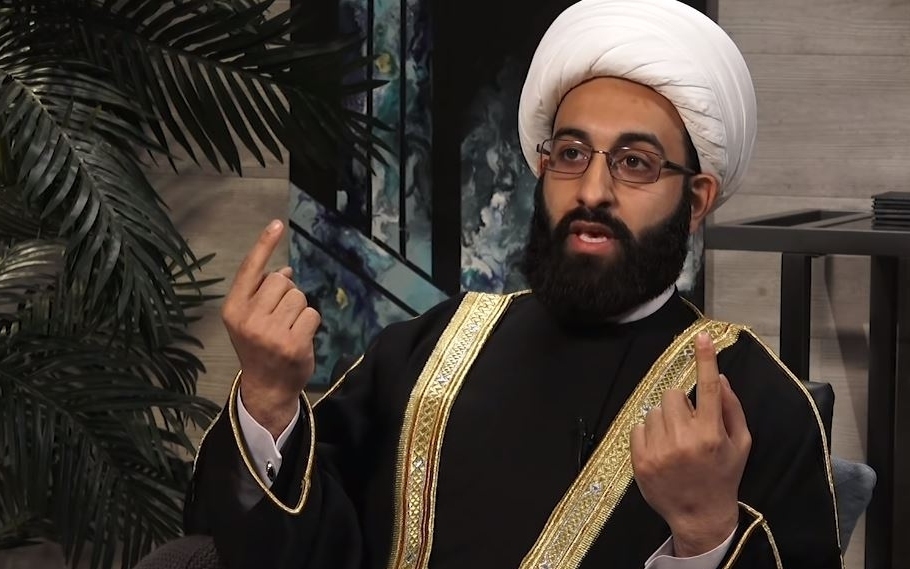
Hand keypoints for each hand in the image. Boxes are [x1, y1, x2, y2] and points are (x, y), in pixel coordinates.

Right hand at [221, 220, 320, 438]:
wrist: (266, 388)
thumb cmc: (259, 347)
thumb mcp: (249, 319)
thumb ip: (261, 294)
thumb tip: (284, 271)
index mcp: (233, 309)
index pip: (251, 269)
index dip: (265, 244)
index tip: (277, 223)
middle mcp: (248, 319)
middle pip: (282, 282)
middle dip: (287, 294)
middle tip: (280, 317)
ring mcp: (270, 332)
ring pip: (299, 297)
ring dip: (300, 310)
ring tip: (288, 329)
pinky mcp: (292, 344)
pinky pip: (312, 314)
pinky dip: (310, 323)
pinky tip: (299, 339)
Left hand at [630, 332, 751, 556]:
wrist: (700, 515)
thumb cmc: (723, 476)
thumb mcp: (740, 444)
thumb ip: (732, 409)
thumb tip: (719, 377)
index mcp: (712, 434)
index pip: (709, 388)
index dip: (705, 359)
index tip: (702, 337)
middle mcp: (684, 440)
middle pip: (673, 395)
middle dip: (681, 405)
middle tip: (689, 424)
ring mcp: (659, 450)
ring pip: (654, 410)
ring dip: (664, 419)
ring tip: (675, 441)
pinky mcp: (640, 459)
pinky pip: (638, 426)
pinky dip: (649, 433)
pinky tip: (662, 449)